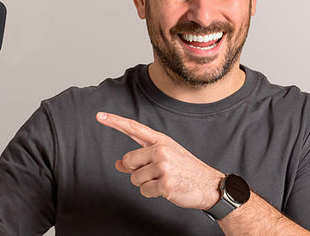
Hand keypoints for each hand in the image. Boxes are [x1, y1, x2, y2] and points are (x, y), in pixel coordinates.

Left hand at [96, 112, 223, 209]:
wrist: (209, 184)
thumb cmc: (185, 169)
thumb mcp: (164, 157)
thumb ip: (141, 158)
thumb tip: (118, 163)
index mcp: (160, 140)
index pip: (133, 128)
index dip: (115, 121)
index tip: (99, 116)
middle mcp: (161, 149)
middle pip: (129, 160)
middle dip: (135, 171)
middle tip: (153, 173)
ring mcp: (163, 166)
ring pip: (135, 178)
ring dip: (145, 184)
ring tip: (163, 180)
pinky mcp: (165, 183)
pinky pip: (144, 191)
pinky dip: (152, 193)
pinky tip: (167, 188)